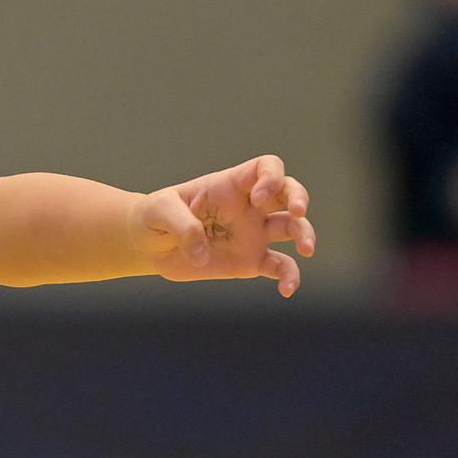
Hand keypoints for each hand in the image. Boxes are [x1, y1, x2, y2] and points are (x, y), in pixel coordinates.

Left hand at [128, 154, 316, 297]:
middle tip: (298, 212)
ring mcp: (253, 234)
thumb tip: (202, 254)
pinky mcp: (251, 261)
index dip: (271, 177)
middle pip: (289, 192)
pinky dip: (290, 276)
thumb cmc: (155, 217)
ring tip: (306, 250)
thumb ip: (182, 225)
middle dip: (300, 197)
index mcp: (230, 186)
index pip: (266, 167)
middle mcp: (249, 207)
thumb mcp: (160, 211)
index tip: (258, 197)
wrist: (150, 245)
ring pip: (293, 228)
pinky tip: (287, 289)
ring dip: (306, 235)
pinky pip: (280, 266)